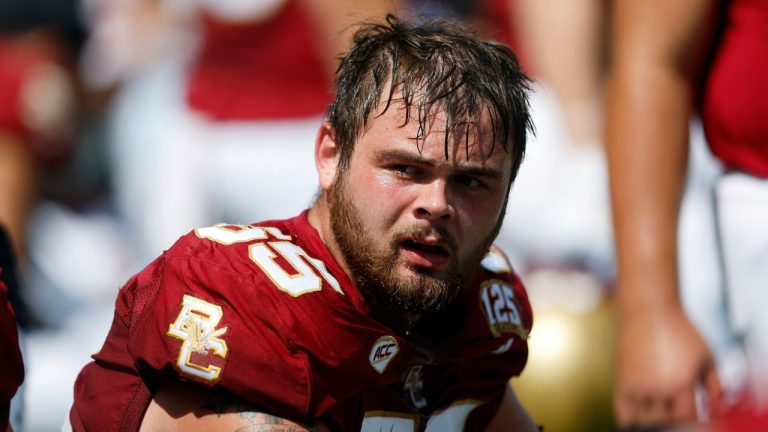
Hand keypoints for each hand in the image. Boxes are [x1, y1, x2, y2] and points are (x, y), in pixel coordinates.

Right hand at [614, 306, 721, 426]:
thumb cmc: (680, 330)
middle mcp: (658, 387)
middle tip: (677, 411)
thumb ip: (715, 385)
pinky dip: (631, 420)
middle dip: (673, 421)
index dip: (693, 421)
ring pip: (644, 421)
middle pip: (666, 423)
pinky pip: (624, 412)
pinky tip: (641, 416)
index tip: (695, 415)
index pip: (688, 419)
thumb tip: (715, 407)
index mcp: (682, 382)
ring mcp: (638, 385)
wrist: (649, 310)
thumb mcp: (707, 355)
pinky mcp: (622, 380)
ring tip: (661, 413)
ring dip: (654, 421)